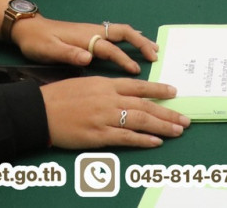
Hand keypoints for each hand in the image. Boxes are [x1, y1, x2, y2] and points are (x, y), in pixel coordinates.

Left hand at [11, 17, 157, 73]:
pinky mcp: (91, 34)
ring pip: (121, 32)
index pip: (109, 48)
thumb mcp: (50, 50)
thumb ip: (69, 54)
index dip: (124, 59)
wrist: (28, 29)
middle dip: (140, 43)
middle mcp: (93, 31)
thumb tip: (88, 58)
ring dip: (139, 39)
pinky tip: (137, 44)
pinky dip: (130, 38)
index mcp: (85, 37)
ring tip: (154, 49)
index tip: (137, 71)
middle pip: (123, 33)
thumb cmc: (38, 42)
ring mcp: (93, 31)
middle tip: (155, 54)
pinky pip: (116, 34)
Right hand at [41, 77, 188, 149]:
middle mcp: (110, 99)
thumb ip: (106, 88)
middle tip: (185, 119)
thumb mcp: (86, 83)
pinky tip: (156, 141)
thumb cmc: (60, 96)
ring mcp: (105, 117)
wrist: (41, 110)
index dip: (159, 90)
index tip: (174, 92)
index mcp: (106, 84)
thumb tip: (124, 92)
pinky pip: (126, 138)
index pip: (139, 86)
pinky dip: (143, 140)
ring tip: (178, 130)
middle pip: (146, 105)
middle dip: (168, 112)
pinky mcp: (99, 135)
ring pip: (141, 121)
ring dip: (162, 126)